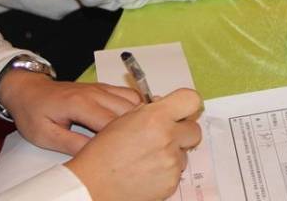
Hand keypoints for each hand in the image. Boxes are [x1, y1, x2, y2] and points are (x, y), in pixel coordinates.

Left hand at [0, 70, 140, 154]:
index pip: (110, 122)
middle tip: (136, 148)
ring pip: (134, 99)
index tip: (124, 154)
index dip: (120, 140)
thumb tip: (95, 155)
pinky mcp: (105, 88)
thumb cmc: (34, 112)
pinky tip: (135, 122)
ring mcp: (102, 88)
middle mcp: (95, 92)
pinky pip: (130, 94)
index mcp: (79, 104)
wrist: (29, 90)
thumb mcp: (45, 135)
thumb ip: (71, 144)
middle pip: (128, 109)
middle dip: (135, 129)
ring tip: (138, 136)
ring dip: (139, 116)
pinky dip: (137, 107)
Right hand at [65, 88, 202, 200]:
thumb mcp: (123, 119)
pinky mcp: (171, 182)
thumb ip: (149, 110)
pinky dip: (166, 172)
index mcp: (155, 117)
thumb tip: (165, 105)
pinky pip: (177, 172)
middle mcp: (167, 137)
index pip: (191, 100)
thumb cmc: (102, 153)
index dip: (187, 104)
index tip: (182, 110)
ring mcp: (171, 162)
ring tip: (148, 158)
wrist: (92, 185)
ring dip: (173, 154)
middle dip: (182, 132)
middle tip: (165, 136)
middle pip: (194, 129)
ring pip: (185, 153)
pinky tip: (147, 171)